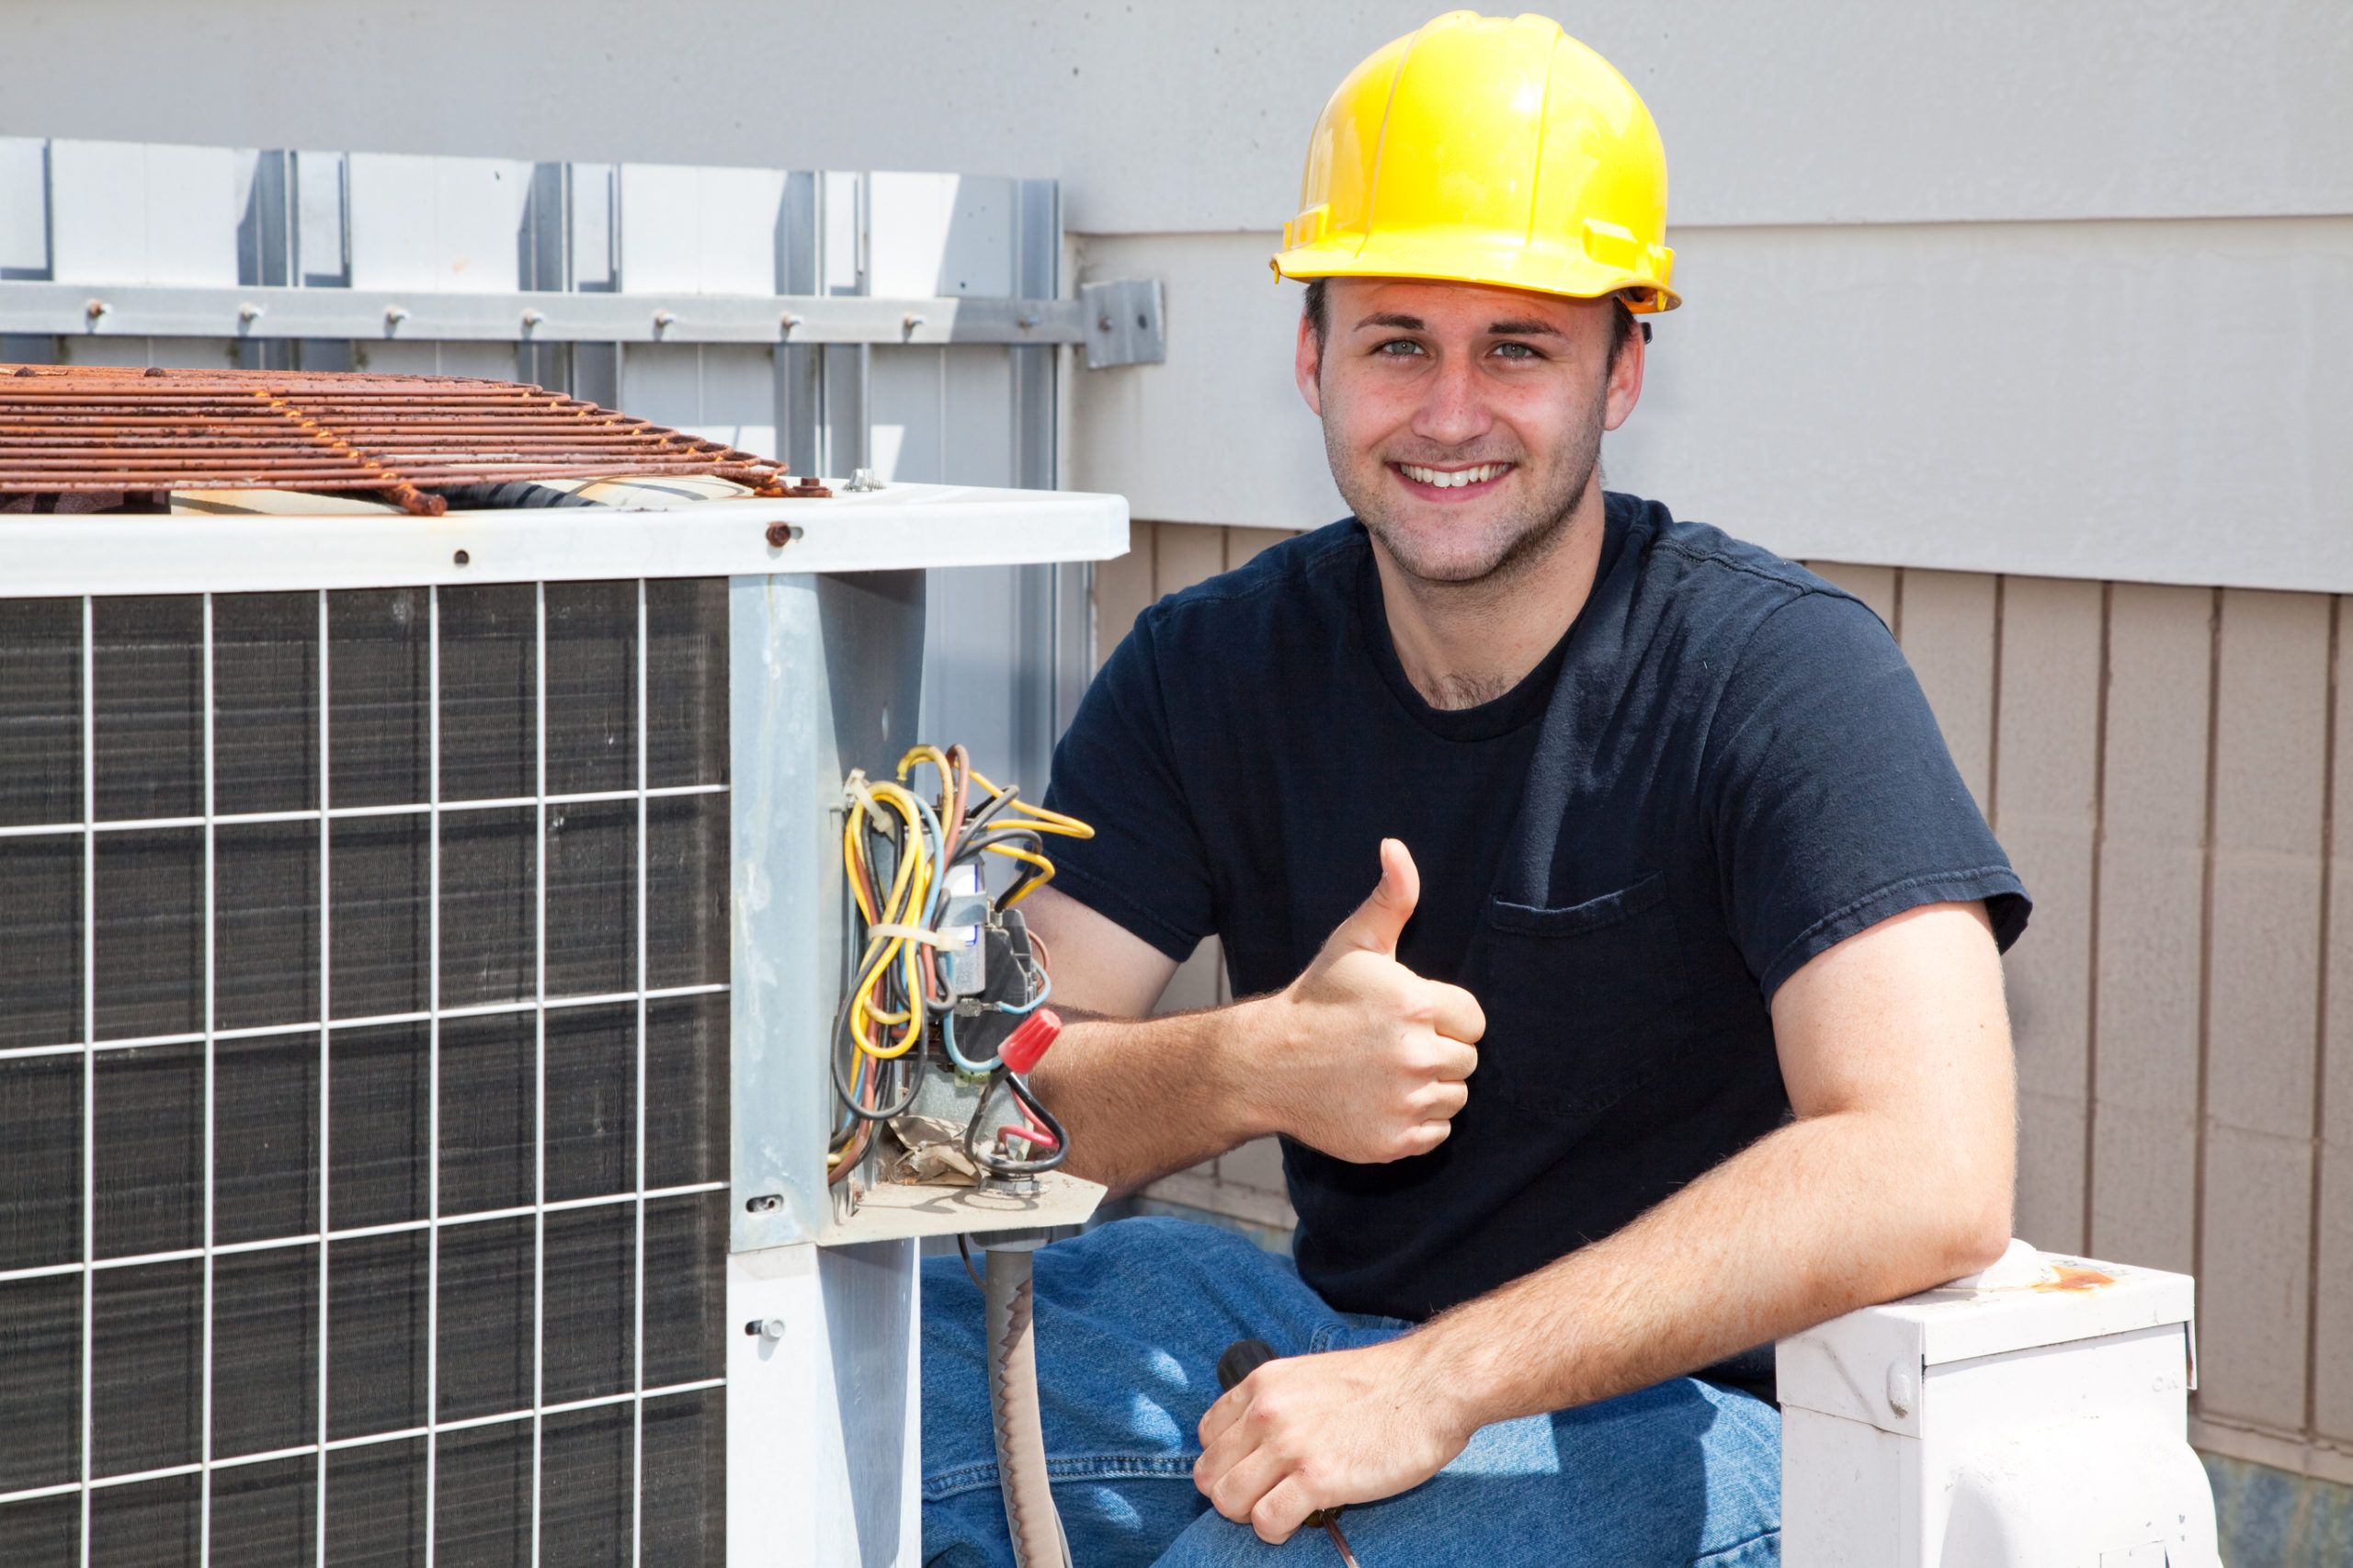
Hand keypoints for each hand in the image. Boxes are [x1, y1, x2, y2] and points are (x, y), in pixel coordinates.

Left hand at [1194, 1336, 1477, 1542]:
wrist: (1432, 1385)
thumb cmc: (1384, 1385)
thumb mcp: (1313, 1376)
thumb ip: (1280, 1402)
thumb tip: (1261, 1440)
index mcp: (1264, 1383)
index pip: (1207, 1435)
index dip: (1225, 1462)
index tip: (1250, 1472)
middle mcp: (1267, 1411)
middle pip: (1211, 1473)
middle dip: (1233, 1494)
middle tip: (1265, 1499)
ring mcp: (1289, 1444)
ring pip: (1228, 1500)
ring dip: (1250, 1515)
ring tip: (1280, 1511)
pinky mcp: (1317, 1478)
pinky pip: (1266, 1521)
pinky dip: (1275, 1530)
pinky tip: (1298, 1521)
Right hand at [1245, 838, 1484, 1162]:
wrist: (1264, 1064)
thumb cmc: (1316, 1000)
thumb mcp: (1353, 943)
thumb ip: (1391, 897)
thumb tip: (1396, 847)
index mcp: (1417, 1006)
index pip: (1474, 1020)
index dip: (1445, 1016)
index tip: (1408, 1016)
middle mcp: (1416, 1056)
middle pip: (1467, 1061)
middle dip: (1438, 1051)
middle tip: (1391, 1045)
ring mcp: (1405, 1103)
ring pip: (1454, 1098)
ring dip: (1429, 1088)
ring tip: (1385, 1072)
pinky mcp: (1394, 1141)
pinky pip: (1436, 1134)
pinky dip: (1415, 1123)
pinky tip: (1381, 1101)